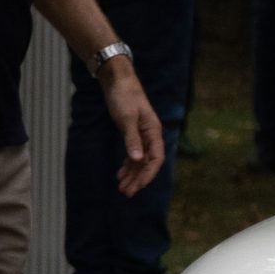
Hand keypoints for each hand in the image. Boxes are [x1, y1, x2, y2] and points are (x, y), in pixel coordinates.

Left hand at [99, 62, 166, 196]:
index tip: (136, 187)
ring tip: (122, 188)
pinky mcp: (133, 133)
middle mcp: (150, 136)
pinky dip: (127, 165)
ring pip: (139, 160)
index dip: (147, 175)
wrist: (118, 80)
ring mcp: (142, 135)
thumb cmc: (124, 97)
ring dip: (132, 174)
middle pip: (147, 163)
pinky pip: (133, 154)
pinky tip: (120, 173)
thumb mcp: (127, 118)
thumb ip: (132, 140)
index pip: (155, 159)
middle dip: (138, 179)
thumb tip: (137, 159)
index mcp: (154, 132)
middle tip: (126, 193)